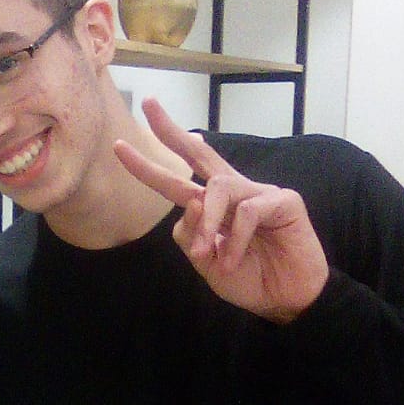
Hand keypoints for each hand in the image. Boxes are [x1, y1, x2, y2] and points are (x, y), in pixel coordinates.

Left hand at [114, 98, 328, 322]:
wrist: (285, 300)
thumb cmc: (248, 279)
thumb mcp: (205, 262)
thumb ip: (190, 234)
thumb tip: (190, 200)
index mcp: (212, 206)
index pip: (178, 179)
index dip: (149, 165)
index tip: (119, 146)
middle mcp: (234, 192)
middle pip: (200, 153)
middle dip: (171, 130)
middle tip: (148, 104)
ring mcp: (260, 192)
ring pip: (219, 188)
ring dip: (207, 222)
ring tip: (206, 254)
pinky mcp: (284, 201)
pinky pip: (247, 212)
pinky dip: (235, 240)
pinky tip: (235, 260)